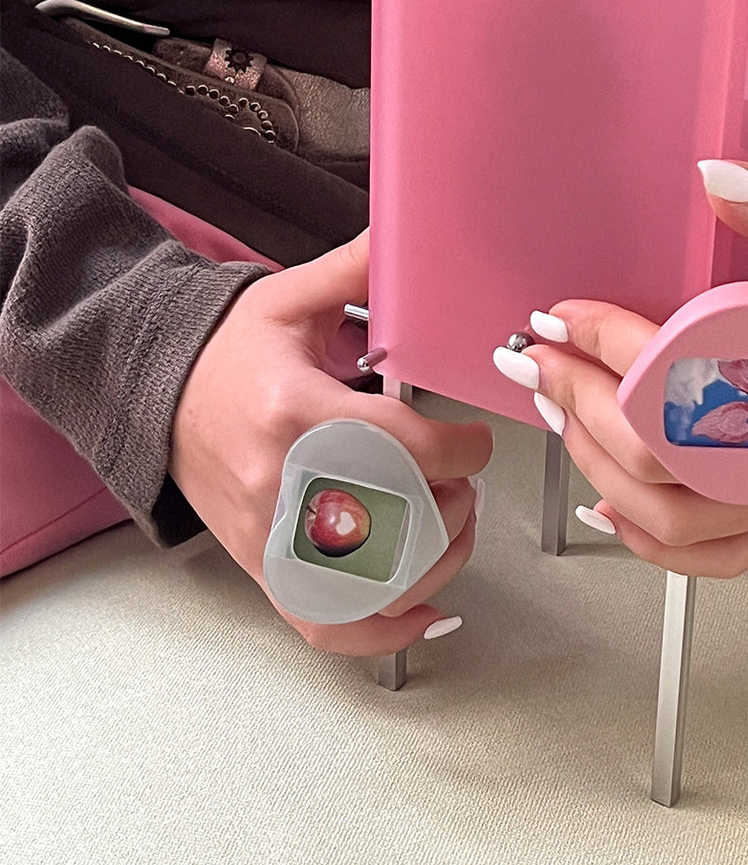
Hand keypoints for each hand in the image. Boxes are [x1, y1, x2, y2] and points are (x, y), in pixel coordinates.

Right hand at [169, 231, 492, 652]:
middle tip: (463, 484)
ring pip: (374, 583)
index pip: (402, 448)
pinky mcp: (262, 566)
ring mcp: (269, 535)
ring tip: (451, 528)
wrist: (153, 394)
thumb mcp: (288, 299)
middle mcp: (283, 482)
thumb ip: (358, 270)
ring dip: (436, 564)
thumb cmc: (226, 352)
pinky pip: (324, 623)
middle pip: (398, 523)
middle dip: (452, 508)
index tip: (476, 442)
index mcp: (298, 410)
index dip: (461, 452)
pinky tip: (426, 616)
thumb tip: (412, 231)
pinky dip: (382, 633)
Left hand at [494, 162, 747, 577]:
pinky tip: (609, 507)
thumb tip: (711, 178)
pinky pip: (725, 556)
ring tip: (560, 415)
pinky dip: (658, 545)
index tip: (563, 313)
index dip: (611, 348)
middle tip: (539, 360)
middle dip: (584, 410)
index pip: (689, 389)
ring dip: (602, 474)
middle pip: (666, 469)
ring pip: (681, 524)